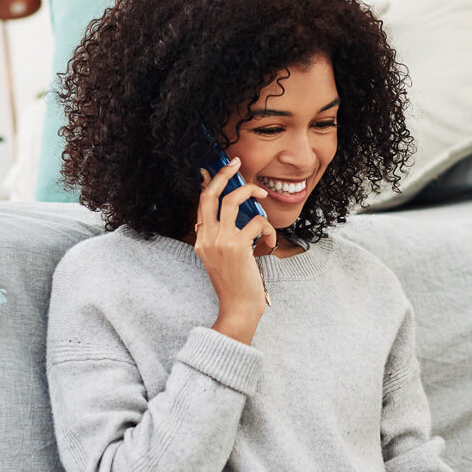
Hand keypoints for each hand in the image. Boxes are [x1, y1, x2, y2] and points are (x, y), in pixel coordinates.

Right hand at [194, 160, 278, 343]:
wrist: (238, 308)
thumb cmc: (236, 286)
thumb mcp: (221, 260)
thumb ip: (224, 239)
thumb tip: (240, 218)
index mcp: (201, 240)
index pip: (201, 204)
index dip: (209, 184)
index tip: (217, 171)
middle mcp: (207, 238)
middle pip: (209, 195)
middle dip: (223, 174)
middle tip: (236, 163)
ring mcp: (220, 241)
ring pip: (232, 200)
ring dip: (249, 192)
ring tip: (262, 194)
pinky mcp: (237, 246)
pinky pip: (257, 222)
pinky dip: (268, 228)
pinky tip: (270, 241)